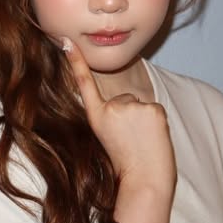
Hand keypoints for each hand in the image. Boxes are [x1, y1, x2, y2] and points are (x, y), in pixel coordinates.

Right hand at [61, 37, 174, 194]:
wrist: (145, 180)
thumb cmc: (127, 166)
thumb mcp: (109, 139)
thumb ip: (113, 118)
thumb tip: (129, 104)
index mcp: (97, 117)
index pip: (84, 84)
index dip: (75, 62)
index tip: (67, 42)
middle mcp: (112, 108)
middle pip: (124, 99)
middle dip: (130, 116)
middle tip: (132, 140)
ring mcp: (133, 107)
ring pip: (140, 105)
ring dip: (144, 120)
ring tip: (142, 142)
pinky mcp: (153, 108)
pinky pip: (154, 109)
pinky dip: (156, 122)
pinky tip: (153, 138)